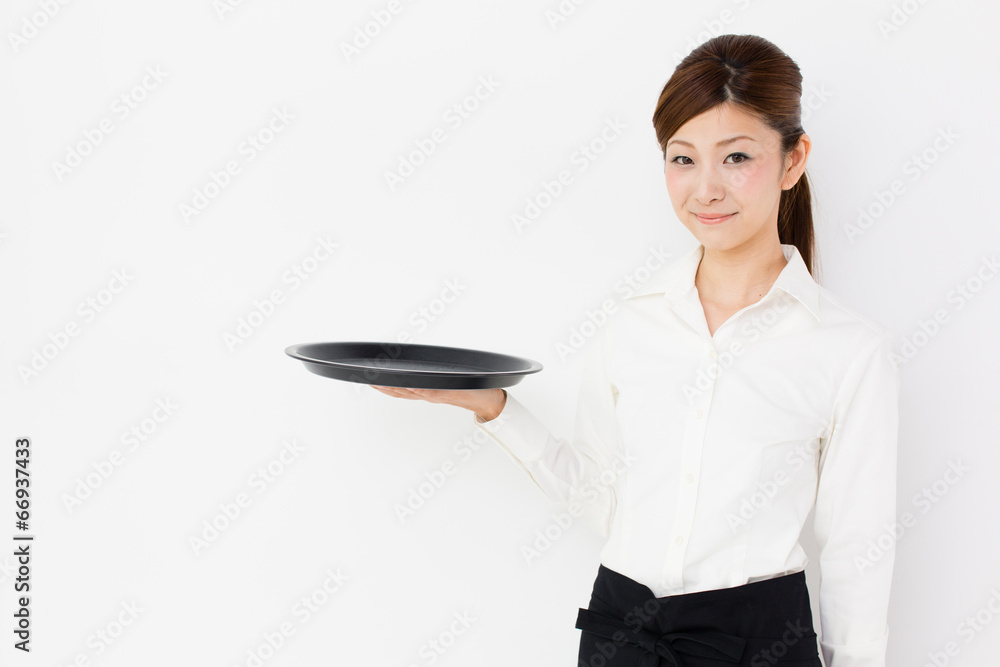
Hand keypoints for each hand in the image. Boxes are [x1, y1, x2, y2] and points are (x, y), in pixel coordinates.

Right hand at [369, 385, 506, 421]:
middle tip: (367, 378)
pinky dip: (418, 388)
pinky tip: (408, 385)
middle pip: (401, 391)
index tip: (369, 378)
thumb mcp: (451, 380)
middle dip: (383, 385)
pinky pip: (430, 391)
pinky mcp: (449, 393)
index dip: (385, 385)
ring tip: (379, 381)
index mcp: (429, 390)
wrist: (490, 400)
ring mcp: (438, 394)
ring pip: (411, 391)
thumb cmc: (473, 389)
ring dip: (395, 387)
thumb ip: (438, 375)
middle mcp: (430, 394)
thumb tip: (430, 363)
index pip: (402, 388)